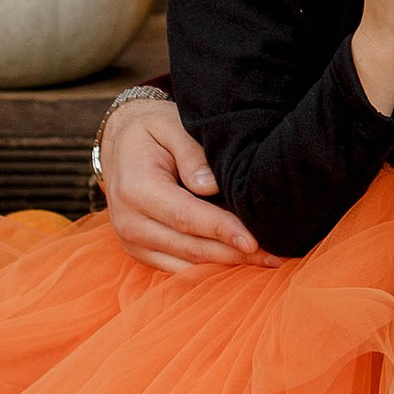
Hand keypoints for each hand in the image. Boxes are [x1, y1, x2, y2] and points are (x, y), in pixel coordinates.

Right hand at [99, 94, 263, 275]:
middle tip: (274, 256)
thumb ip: (191, 153)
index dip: (222, 230)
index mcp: (136, 189)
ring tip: (265, 261)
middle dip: (233, 254)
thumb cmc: (151, 131)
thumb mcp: (170, 125)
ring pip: (185, 264)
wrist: (120, 143)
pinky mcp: (139, 252)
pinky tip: (239, 261)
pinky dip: (208, 268)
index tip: (254, 241)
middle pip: (189, 246)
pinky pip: (177, 268)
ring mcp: (131, 241)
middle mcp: (129, 222)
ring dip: (225, 265)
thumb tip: (210, 185)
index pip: (185, 217)